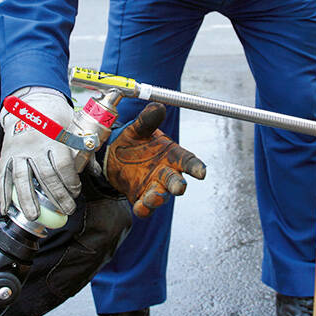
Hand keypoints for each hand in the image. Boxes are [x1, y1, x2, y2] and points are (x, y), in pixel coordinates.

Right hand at [0, 86, 81, 219]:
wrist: (30, 103)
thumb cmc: (55, 119)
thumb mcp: (72, 129)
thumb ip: (82, 151)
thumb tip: (93, 171)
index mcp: (54, 137)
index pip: (63, 166)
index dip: (70, 183)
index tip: (76, 193)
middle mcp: (34, 144)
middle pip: (45, 176)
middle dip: (57, 197)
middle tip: (65, 210)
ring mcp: (18, 150)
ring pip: (22, 179)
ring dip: (28, 201)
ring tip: (34, 216)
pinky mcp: (5, 154)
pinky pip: (3, 176)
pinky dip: (4, 194)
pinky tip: (7, 209)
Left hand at [102, 103, 206, 217]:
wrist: (113, 156)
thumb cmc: (135, 142)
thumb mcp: (138, 129)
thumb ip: (147, 120)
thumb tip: (157, 107)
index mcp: (172, 155)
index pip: (188, 161)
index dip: (196, 167)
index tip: (202, 172)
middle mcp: (167, 173)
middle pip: (176, 181)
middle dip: (178, 185)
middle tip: (179, 187)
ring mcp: (155, 187)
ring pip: (161, 196)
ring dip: (159, 198)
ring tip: (153, 196)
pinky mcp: (141, 198)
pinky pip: (145, 208)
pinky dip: (143, 209)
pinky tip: (140, 206)